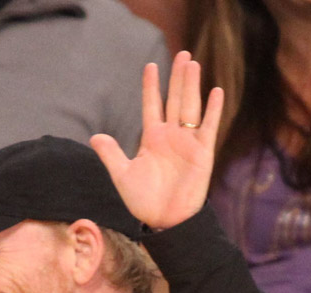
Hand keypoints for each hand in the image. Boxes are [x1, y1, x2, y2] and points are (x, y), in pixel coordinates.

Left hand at [90, 51, 223, 230]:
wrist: (164, 221)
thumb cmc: (143, 202)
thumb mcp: (122, 176)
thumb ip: (111, 154)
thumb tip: (95, 136)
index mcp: (152, 139)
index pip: (152, 105)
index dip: (151, 86)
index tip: (150, 65)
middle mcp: (171, 136)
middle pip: (175, 99)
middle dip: (177, 77)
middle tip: (181, 53)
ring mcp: (187, 142)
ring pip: (190, 107)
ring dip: (191, 86)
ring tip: (192, 64)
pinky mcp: (202, 153)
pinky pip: (209, 127)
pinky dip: (213, 110)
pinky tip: (216, 92)